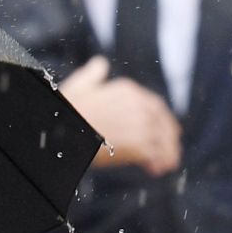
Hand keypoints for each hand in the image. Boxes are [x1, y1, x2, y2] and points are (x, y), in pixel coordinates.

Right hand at [60, 56, 181, 176]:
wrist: (60, 133)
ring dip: (167, 153)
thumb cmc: (65, 111)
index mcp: (127, 90)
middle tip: (171, 151)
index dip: (162, 119)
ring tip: (166, 165)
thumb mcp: (78, 86)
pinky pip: (154, 155)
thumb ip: (93, 74)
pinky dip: (158, 162)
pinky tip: (155, 170)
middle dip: (169, 138)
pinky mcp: (138, 144)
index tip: (167, 129)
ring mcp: (140, 125)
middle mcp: (138, 105)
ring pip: (161, 140)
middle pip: (162, 123)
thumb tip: (100, 63)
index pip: (154, 105)